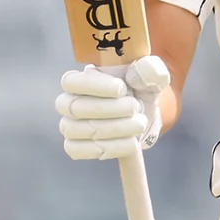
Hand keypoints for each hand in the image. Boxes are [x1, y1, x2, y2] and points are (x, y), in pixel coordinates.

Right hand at [54, 57, 170, 160]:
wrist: (142, 113)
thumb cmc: (140, 89)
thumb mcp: (151, 75)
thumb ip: (150, 69)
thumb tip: (142, 70)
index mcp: (81, 79)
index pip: (71, 81)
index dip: (93, 85)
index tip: (121, 88)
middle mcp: (68, 102)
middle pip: (75, 108)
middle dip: (110, 109)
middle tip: (135, 107)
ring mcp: (69, 125)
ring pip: (77, 130)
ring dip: (113, 129)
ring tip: (139, 124)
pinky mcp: (74, 146)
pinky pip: (78, 150)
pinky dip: (109, 148)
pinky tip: (131, 142)